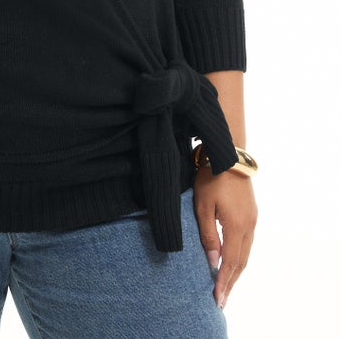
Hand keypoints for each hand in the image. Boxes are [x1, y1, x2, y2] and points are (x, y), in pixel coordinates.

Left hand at [193, 166, 257, 309]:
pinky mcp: (252, 213)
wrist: (229, 155)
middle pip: (241, 263)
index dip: (223, 282)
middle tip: (222, 301)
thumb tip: (213, 262)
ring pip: (246, 253)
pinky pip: (247, 243)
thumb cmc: (211, 178)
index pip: (230, 263)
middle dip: (231, 283)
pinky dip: (240, 257)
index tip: (217, 299)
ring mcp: (252, 220)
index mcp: (236, 226)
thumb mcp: (202, 206)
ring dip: (236, 272)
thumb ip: (208, 236)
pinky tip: (233, 262)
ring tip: (226, 286)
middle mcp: (249, 226)